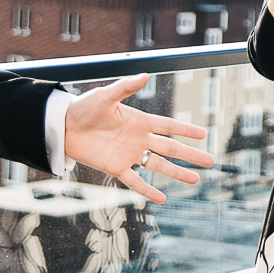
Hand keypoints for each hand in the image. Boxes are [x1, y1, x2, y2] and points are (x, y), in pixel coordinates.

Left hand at [61, 74, 215, 204]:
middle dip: (190, 155)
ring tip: (195, 180)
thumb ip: (125, 88)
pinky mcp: (115, 167)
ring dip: (176, 173)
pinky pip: (135, 181)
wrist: (63, 127)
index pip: (168, 126)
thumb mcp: (105, 96)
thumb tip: (145, 74)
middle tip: (210, 161)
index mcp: (139, 121)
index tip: (204, 134)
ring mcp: (128, 155)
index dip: (186, 130)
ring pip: (158, 165)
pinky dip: (147, 190)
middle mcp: (138, 139)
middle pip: (170, 148)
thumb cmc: (83, 108)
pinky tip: (162, 198)